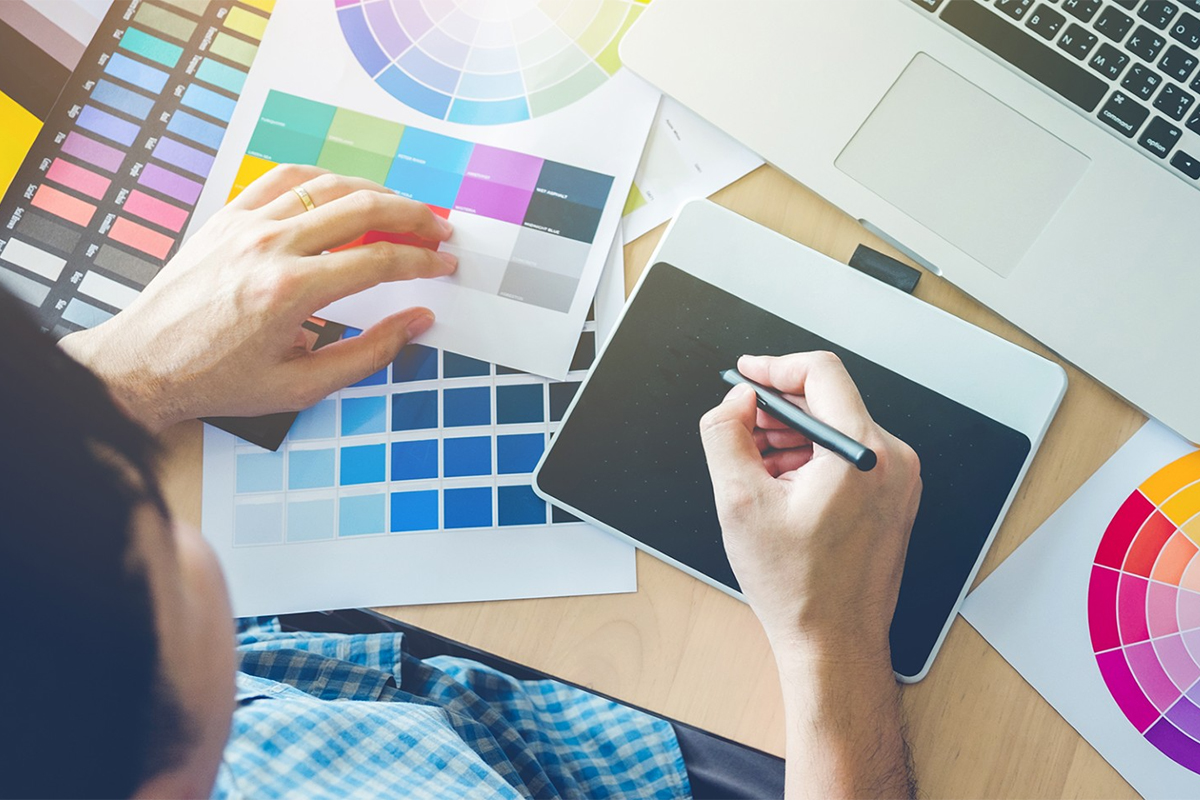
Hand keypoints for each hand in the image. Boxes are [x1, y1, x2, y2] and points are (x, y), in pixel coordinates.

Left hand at [60, 165, 455, 431]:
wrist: (142, 365)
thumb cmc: (218, 380)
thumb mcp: (303, 386)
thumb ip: (369, 352)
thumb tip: (417, 321)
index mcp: (291, 291)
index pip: (379, 260)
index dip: (422, 260)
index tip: (444, 263)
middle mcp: (270, 246)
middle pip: (363, 209)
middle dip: (413, 215)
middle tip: (439, 227)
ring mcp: (245, 224)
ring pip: (328, 185)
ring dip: (375, 191)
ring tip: (402, 208)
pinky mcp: (227, 216)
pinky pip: (285, 179)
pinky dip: (324, 179)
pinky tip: (344, 190)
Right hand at [698, 352, 921, 665]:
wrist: (834, 644)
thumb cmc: (798, 587)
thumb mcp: (740, 502)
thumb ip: (726, 434)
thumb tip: (735, 400)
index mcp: (862, 452)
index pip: (821, 373)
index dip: (774, 367)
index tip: (745, 375)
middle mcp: (892, 460)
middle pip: (829, 400)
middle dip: (777, 409)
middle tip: (740, 428)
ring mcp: (899, 481)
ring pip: (837, 429)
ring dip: (792, 436)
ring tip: (755, 467)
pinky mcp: (894, 499)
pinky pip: (850, 456)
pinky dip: (812, 459)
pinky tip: (782, 488)